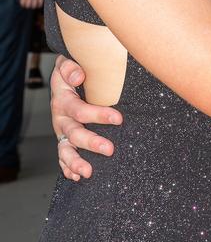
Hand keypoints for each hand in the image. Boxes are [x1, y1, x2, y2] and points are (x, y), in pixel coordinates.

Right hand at [51, 55, 121, 181]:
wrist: (63, 78)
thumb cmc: (71, 71)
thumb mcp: (66, 64)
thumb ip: (70, 67)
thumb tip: (78, 76)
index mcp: (63, 100)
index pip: (80, 110)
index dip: (98, 114)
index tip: (119, 118)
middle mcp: (61, 119)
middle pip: (74, 133)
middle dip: (91, 143)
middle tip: (110, 149)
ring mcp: (61, 132)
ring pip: (66, 150)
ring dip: (76, 162)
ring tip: (88, 172)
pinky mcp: (64, 140)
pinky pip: (63, 157)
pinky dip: (67, 168)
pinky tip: (75, 178)